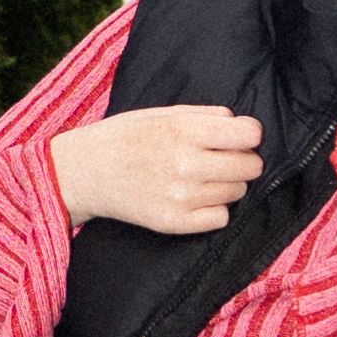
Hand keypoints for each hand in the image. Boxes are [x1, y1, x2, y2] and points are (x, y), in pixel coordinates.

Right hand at [52, 104, 262, 234]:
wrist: (86, 172)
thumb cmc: (125, 137)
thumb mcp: (162, 114)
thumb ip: (205, 115)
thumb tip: (242, 125)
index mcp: (184, 130)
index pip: (249, 135)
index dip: (249, 134)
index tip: (239, 136)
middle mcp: (186, 164)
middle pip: (250, 166)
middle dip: (242, 160)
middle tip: (221, 158)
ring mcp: (181, 197)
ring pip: (237, 192)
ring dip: (227, 184)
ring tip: (201, 177)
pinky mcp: (174, 223)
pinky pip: (221, 218)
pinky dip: (214, 208)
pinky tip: (195, 198)